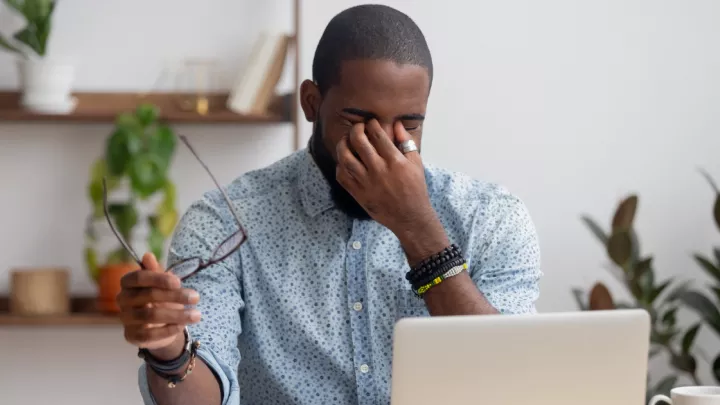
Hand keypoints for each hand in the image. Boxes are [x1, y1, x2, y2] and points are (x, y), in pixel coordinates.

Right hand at [117, 253, 200, 352]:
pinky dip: (168, 329)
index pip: (139, 277)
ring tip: (196, 315)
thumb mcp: (162, 284)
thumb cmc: (160, 299)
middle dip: (175, 296)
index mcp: (128, 283)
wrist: (158, 326)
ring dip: (177, 315)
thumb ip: (156, 272)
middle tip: (195, 297)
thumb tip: (147, 255)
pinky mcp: (131, 335)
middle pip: (148, 295)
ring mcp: (125, 318)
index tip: (178, 282)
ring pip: (151, 315)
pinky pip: (149, 334)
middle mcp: (123, 299)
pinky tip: (182, 326)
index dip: (158, 279)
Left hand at [335, 119, 443, 241]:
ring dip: (343, 145)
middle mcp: (378, 170)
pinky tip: (345, 161)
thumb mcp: (416, 163)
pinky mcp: (358, 194)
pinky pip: (342, 176)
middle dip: (356, 129)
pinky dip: (340, 165)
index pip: (377, 135)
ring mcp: (366, 183)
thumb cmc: (415, 188)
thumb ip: (406, 142)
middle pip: (359, 142)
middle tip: (358, 128)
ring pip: (345, 158)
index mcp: (394, 161)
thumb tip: (396, 124)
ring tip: (346, 141)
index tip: (371, 123)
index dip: (371, 124)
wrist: (409, 217)